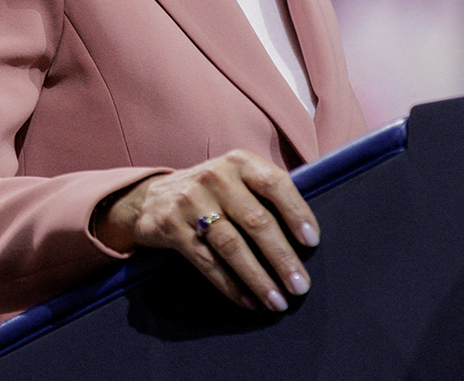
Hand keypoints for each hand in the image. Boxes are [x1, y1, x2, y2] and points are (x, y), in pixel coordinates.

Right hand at [90, 151, 319, 312]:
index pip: (275, 184)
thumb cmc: (211, 193)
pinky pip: (207, 261)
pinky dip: (230, 285)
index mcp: (239, 162)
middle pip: (256, 220)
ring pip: (232, 245)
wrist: (151, 197)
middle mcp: (214, 177)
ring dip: (258, 278)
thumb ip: (267, 195)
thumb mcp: (237, 179)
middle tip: (300, 286)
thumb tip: (308, 237)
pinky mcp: (171, 226)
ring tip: (278, 301)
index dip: (296, 213)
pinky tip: (248, 300)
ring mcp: (190, 201)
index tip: (312, 242)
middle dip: (282, 257)